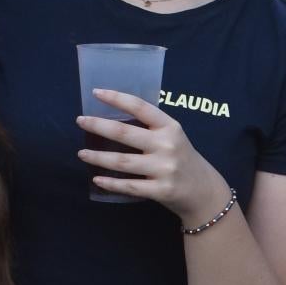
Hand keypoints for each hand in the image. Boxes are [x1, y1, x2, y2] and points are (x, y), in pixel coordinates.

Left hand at [77, 90, 221, 218]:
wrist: (204, 191)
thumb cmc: (182, 159)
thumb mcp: (173, 137)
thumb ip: (150, 128)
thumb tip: (112, 118)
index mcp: (170, 127)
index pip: (140, 107)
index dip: (116, 98)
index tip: (96, 93)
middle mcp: (167, 146)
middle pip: (124, 134)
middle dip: (98, 126)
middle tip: (80, 121)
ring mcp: (164, 169)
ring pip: (122, 162)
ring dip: (98, 158)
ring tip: (82, 154)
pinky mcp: (161, 191)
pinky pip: (129, 186)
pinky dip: (111, 183)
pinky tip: (97, 179)